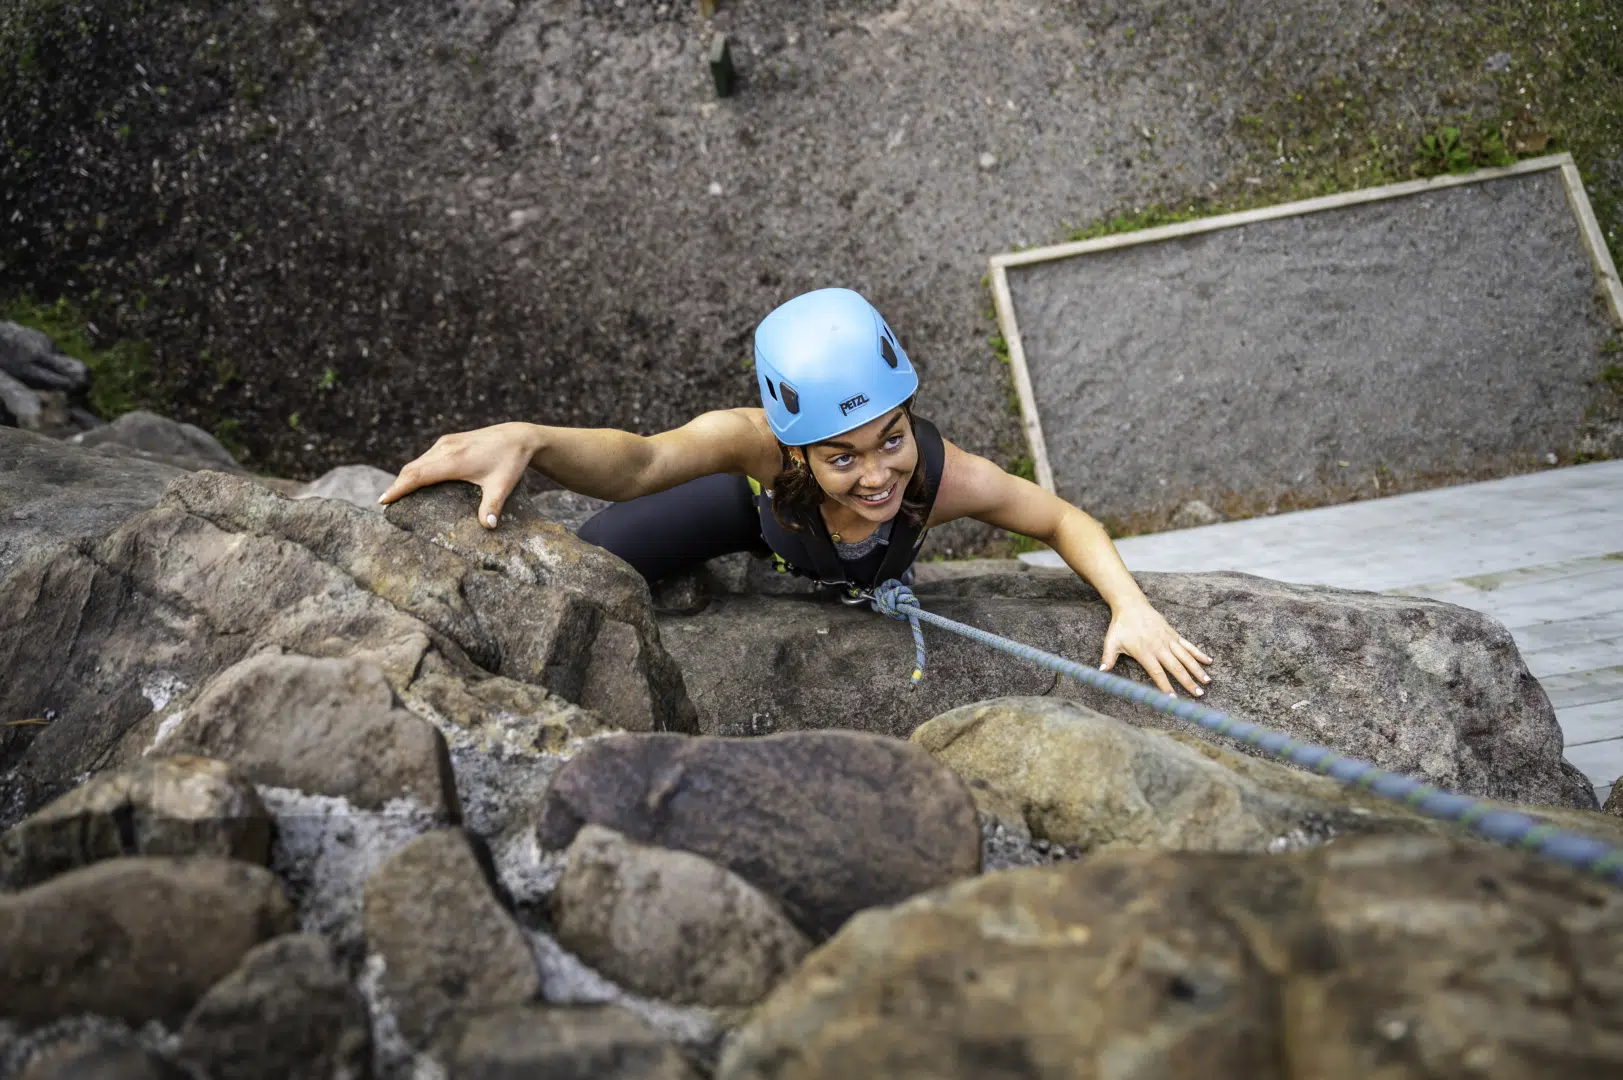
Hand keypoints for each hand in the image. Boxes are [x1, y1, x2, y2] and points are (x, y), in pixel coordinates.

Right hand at [377, 422, 538, 527]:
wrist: (518, 437)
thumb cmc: (510, 462)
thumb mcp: (503, 486)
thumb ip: (492, 506)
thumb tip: (488, 527)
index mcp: (454, 460)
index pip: (418, 475)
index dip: (399, 488)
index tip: (383, 501)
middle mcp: (446, 449)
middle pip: (412, 468)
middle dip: (397, 485)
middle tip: (384, 504)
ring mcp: (446, 443)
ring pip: (418, 462)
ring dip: (406, 477)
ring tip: (395, 496)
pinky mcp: (449, 441)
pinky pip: (426, 457)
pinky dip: (416, 470)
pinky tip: (415, 482)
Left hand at [1100, 601, 1213, 696]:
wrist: (1131, 605)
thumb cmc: (1120, 626)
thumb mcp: (1111, 642)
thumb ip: (1108, 658)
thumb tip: (1101, 672)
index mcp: (1145, 652)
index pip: (1157, 672)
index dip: (1165, 686)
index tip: (1173, 698)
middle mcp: (1159, 647)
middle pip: (1176, 667)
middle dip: (1188, 681)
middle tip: (1198, 694)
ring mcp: (1168, 640)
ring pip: (1186, 657)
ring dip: (1197, 669)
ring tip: (1207, 681)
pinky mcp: (1173, 634)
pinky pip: (1188, 645)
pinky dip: (1199, 653)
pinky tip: (1209, 661)